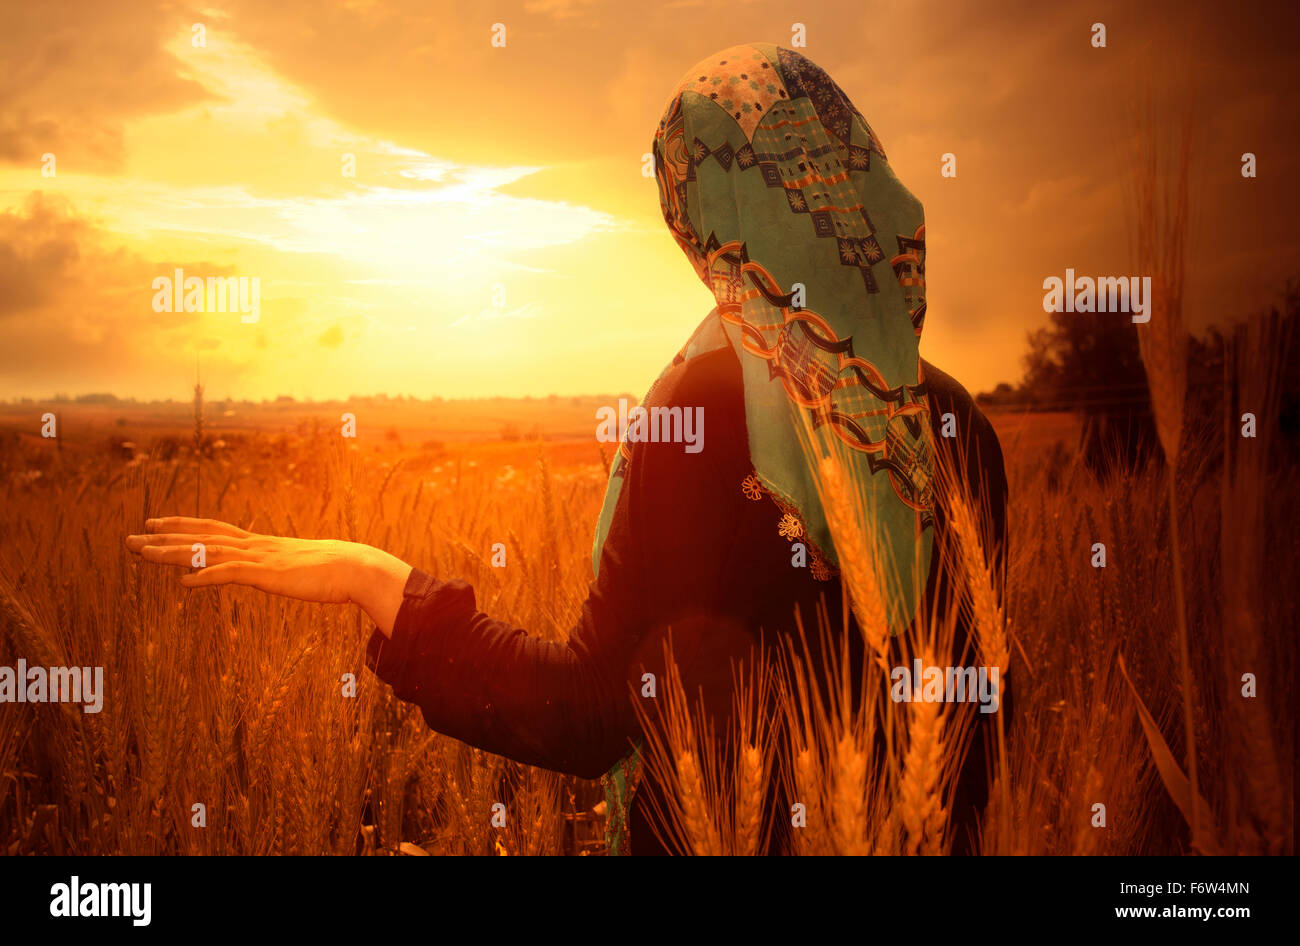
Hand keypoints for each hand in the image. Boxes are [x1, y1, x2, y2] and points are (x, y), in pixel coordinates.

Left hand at [126, 516, 412, 637]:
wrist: (357, 567)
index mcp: (262, 545)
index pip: (214, 530)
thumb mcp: (304, 568)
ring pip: (207, 552)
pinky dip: (205, 577)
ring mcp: (260, 558)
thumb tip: (288, 573)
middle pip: (201, 538)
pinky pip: (230, 574)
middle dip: (163, 539)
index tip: (156, 524)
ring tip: (140, 553)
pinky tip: (183, 584)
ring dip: (171, 553)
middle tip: (130, 539)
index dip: (184, 526)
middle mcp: (255, 546)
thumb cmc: (337, 570)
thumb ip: (287, 569)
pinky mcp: (268, 574)